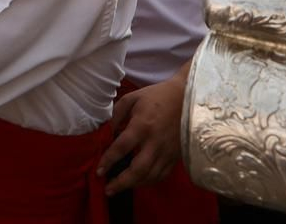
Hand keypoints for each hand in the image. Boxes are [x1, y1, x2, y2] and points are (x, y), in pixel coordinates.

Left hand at [98, 72, 185, 194]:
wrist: (186, 98)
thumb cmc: (156, 96)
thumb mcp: (132, 98)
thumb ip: (117, 114)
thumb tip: (109, 132)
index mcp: (142, 126)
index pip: (121, 148)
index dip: (108, 161)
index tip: (99, 171)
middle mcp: (155, 142)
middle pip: (138, 169)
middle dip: (121, 182)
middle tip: (108, 190)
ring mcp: (167, 151)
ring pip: (150, 176)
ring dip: (134, 185)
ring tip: (120, 188)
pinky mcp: (176, 156)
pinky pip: (162, 174)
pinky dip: (149, 182)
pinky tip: (139, 182)